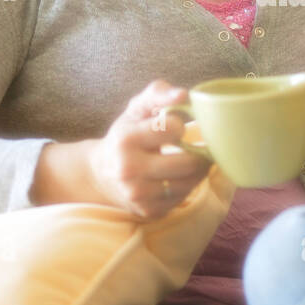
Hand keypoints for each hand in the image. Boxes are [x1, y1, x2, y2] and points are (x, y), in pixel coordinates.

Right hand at [86, 79, 211, 219]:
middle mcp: (129, 169)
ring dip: (199, 170)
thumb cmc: (126, 134)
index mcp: (125, 139)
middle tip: (203, 145)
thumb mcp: (137, 109)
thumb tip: (183, 94)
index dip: (180, 125)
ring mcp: (138, 194)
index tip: (176, 126)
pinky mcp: (148, 211)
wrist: (102, 173)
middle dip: (200, 152)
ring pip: (189, 182)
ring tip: (195, 159)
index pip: (172, 129)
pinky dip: (188, 185)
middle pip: (188, 162)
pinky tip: (182, 175)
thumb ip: (158, 94)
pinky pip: (182, 197)